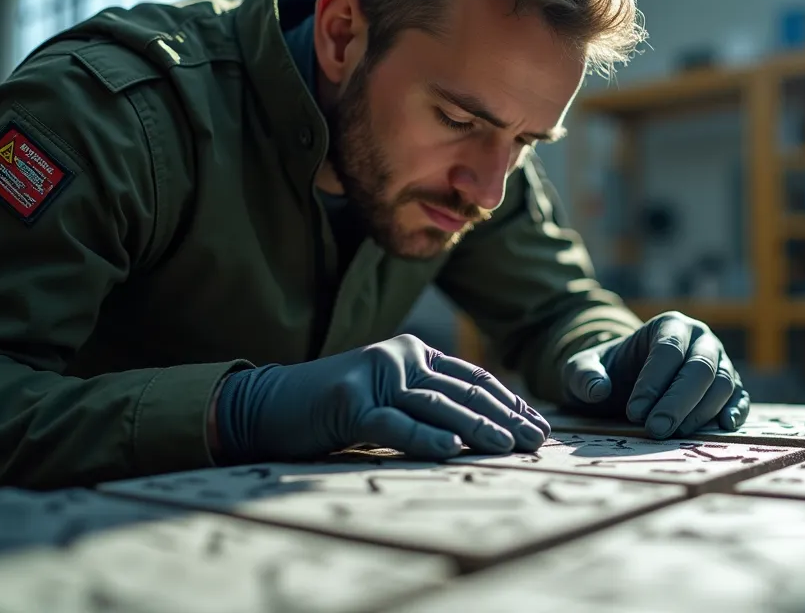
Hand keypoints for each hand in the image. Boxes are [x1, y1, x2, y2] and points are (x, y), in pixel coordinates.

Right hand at [213, 334, 550, 462]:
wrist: (268, 405)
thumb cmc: (334, 410)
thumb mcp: (389, 400)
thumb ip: (427, 405)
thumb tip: (482, 430)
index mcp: (414, 354)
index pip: (473, 379)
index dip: (509, 402)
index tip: (537, 425)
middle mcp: (400, 358)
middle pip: (463, 391)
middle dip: (505, 417)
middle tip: (537, 440)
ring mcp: (375, 377)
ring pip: (437, 406)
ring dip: (478, 427)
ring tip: (509, 445)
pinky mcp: (349, 403)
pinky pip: (394, 424)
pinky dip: (424, 438)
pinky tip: (453, 450)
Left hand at [560, 311, 749, 438]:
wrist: (628, 381)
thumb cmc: (609, 371)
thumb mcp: (582, 368)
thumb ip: (584, 375)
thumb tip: (598, 390)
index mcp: (669, 325)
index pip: (667, 350)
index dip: (653, 382)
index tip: (634, 412)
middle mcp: (700, 339)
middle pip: (700, 367)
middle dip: (678, 401)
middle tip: (656, 430)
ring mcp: (720, 361)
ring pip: (722, 383)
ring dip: (700, 412)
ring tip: (674, 434)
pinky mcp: (731, 386)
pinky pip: (739, 396)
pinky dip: (735, 411)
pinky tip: (723, 426)